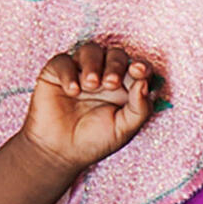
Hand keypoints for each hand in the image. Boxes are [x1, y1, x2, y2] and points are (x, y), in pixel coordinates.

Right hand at [23, 42, 160, 172]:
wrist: (60, 153)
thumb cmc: (94, 141)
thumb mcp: (124, 129)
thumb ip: (140, 108)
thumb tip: (144, 83)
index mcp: (125, 88)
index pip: (137, 68)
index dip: (141, 66)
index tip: (138, 71)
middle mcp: (104, 75)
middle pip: (116, 55)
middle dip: (116, 65)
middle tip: (110, 84)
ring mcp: (80, 72)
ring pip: (91, 50)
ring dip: (93, 64)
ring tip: (91, 85)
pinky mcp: (57, 73)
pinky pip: (64, 61)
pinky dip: (69, 73)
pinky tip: (72, 91)